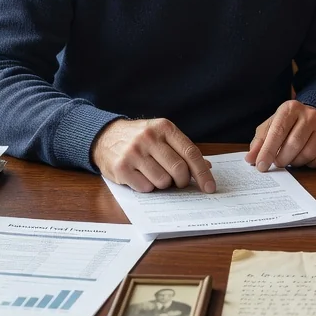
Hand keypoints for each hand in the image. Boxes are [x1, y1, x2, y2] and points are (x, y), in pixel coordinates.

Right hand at [91, 118, 215, 192]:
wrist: (105, 136)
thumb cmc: (140, 138)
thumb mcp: (162, 135)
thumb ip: (183, 150)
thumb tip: (207, 167)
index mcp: (164, 128)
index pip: (190, 153)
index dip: (202, 173)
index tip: (210, 187)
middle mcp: (149, 138)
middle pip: (179, 169)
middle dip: (182, 181)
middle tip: (178, 182)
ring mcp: (134, 152)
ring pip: (163, 181)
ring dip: (163, 184)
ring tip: (155, 175)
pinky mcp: (121, 168)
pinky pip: (145, 188)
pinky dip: (148, 187)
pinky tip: (141, 177)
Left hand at [245, 100, 315, 170]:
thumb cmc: (290, 123)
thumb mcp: (272, 125)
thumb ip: (260, 141)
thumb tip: (250, 159)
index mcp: (290, 108)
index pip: (278, 131)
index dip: (268, 151)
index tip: (260, 166)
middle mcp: (310, 115)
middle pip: (293, 144)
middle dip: (281, 159)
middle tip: (277, 163)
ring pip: (307, 154)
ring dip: (295, 162)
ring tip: (290, 158)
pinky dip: (309, 164)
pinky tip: (304, 157)